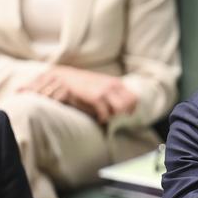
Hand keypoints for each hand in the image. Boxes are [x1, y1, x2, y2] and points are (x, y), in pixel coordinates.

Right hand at [19, 66, 136, 123]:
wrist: (64, 78)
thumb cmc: (83, 85)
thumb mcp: (100, 85)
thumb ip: (110, 94)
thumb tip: (120, 109)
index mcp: (116, 82)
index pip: (133, 97)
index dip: (132, 108)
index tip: (128, 115)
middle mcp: (113, 85)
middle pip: (129, 104)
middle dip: (124, 113)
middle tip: (116, 118)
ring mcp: (105, 91)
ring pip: (120, 109)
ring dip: (115, 116)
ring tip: (107, 118)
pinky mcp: (96, 97)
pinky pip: (106, 113)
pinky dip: (104, 119)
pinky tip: (99, 120)